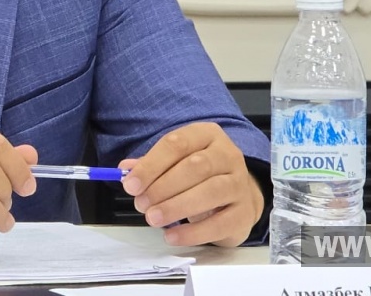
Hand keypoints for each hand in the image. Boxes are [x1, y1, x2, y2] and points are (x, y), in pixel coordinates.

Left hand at [119, 122, 262, 247]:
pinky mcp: (244, 213)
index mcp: (207, 135)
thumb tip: (126, 170)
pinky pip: (220, 223)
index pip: (177, 143)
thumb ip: (151, 165)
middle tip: (141, 204)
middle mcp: (227, 155)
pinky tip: (172, 236)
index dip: (151, 164)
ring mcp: (240, 183)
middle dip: (163, 186)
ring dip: (177, 206)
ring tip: (153, 218)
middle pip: (195, 167)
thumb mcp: (176, 162)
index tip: (131, 184)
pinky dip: (193, 232)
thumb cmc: (200, 176)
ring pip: (211, 191)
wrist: (237, 196)